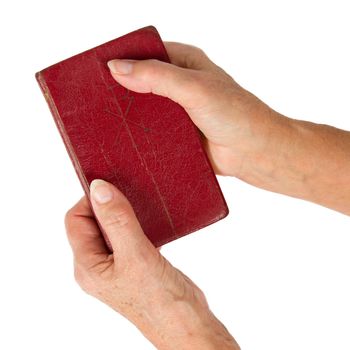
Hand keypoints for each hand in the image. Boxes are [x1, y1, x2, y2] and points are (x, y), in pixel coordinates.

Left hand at [65, 179, 239, 349]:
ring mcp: (117, 264)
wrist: (187, 321)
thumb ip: (116, 220)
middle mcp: (98, 265)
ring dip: (125, 214)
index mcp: (87, 265)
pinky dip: (138, 223)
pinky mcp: (135, 263)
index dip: (92, 201)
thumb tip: (98, 188)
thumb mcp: (135, 255)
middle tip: (130, 194)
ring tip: (141, 206)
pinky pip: (130, 235)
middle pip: (93, 222)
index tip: (113, 188)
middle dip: (110, 205)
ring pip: (113, 227)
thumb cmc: (159, 300)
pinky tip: (152, 221)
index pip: (76, 220)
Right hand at [107, 41, 270, 177]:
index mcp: (185, 63)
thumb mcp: (195, 88)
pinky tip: (124, 141)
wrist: (255, 153)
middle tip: (95, 99)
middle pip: (141, 82)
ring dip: (129, 115)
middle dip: (121, 90)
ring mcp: (177, 111)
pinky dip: (139, 135)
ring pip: (144, 109)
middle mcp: (179, 85)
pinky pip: (152, 132)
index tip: (97, 69)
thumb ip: (157, 77)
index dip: (122, 59)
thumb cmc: (237, 115)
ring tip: (104, 122)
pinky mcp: (177, 134)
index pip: (145, 53)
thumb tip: (117, 68)